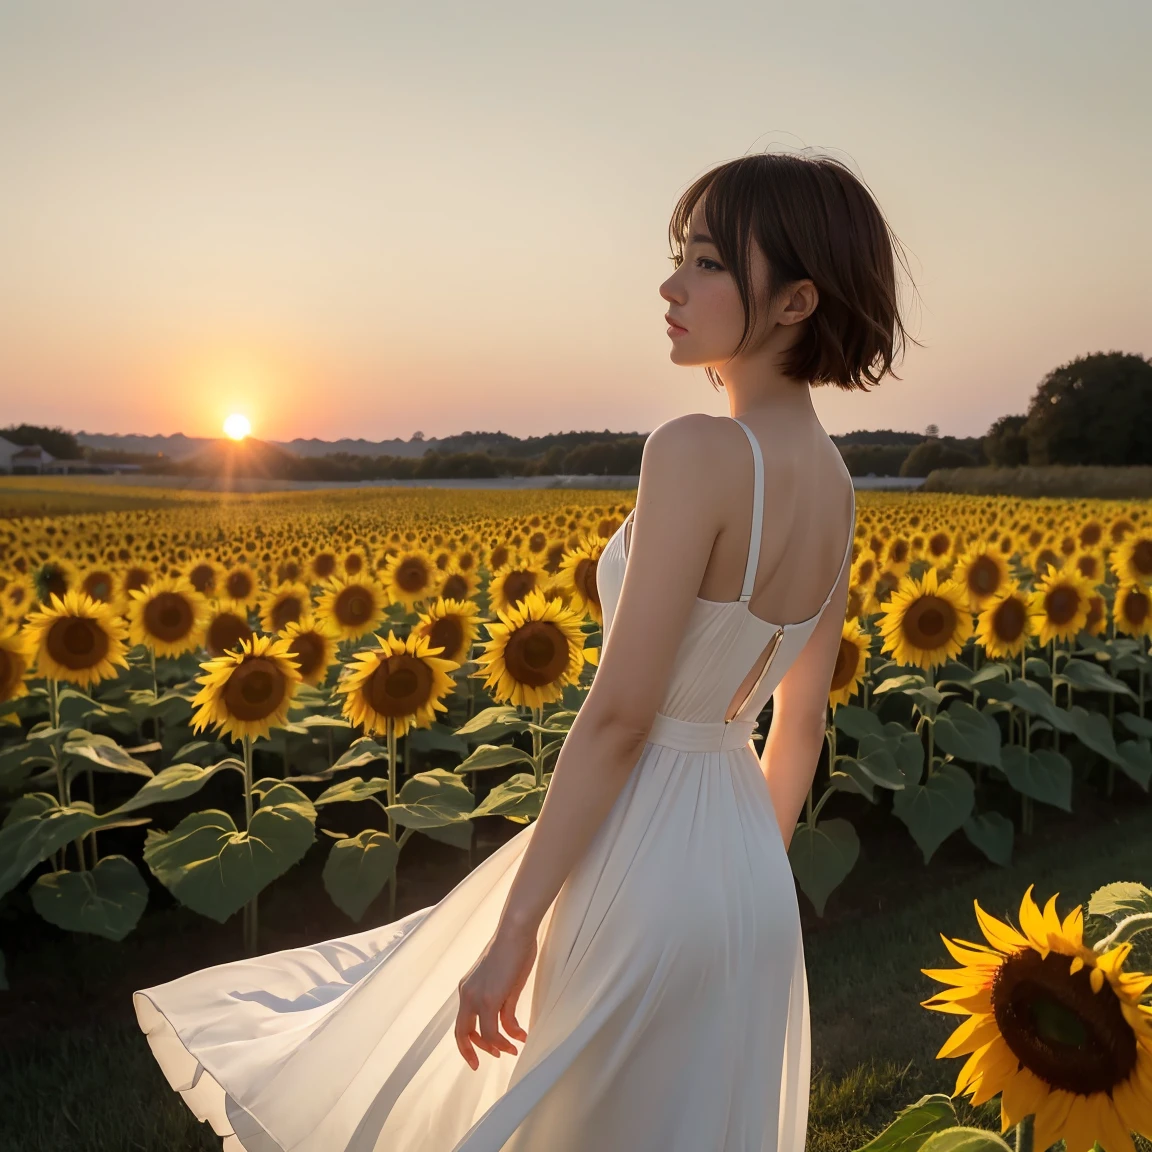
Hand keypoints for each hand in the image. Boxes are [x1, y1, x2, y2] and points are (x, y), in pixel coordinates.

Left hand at [455, 919, 536, 1070]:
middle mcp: (468, 994)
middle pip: (463, 1034)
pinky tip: (521, 1037)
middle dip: (474, 1051)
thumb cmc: (510, 949)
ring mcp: (478, 997)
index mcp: (467, 988)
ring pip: (485, 1034)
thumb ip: (501, 1003)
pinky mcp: (492, 998)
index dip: (467, 1042)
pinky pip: (498, 1028)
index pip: (461, 1022)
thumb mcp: (501, 980)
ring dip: (500, 1045)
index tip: (478, 1055)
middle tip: (492, 1058)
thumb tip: (509, 1026)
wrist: (514, 931)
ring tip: (513, 1048)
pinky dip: (510, 1036)